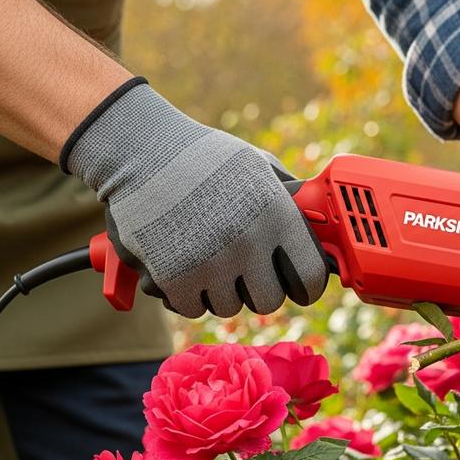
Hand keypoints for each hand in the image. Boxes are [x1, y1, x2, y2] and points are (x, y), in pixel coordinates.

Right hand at [63, 78, 328, 317]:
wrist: (140, 151)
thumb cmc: (203, 157)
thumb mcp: (256, 165)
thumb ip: (287, 197)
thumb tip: (319, 225)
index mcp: (276, 214)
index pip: (311, 275)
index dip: (307, 286)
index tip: (299, 288)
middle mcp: (248, 242)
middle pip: (269, 301)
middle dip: (257, 289)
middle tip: (244, 273)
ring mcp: (210, 263)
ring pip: (228, 307)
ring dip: (219, 290)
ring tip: (206, 257)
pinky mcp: (174, 278)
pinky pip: (192, 308)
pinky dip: (186, 294)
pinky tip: (182, 265)